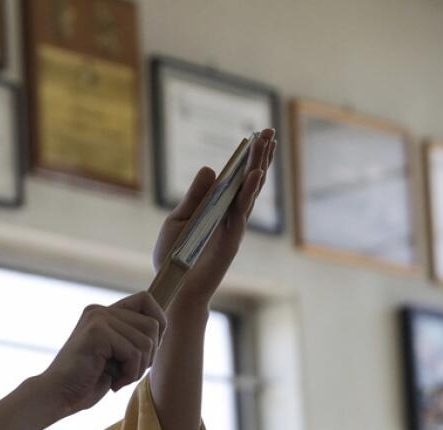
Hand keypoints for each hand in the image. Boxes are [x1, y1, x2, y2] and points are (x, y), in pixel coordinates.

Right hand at [36, 292, 166, 418]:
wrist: (57, 396)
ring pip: (146, 341)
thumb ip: (132, 337)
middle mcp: (100, 310)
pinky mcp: (97, 332)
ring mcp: (98, 319)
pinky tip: (113, 382)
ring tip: (118, 378)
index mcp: (103, 313)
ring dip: (138, 368)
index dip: (158, 323)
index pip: (146, 299)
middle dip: (148, 356)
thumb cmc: (86, 382)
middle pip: (152, 324)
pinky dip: (130, 373)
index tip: (147, 351)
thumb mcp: (115, 355)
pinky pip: (134, 352)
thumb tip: (161, 327)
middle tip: (127, 372)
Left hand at [151, 129, 276, 309]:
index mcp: (215, 207)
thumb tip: (210, 169)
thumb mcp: (178, 220)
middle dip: (259, 156)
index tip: (256, 135)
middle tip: (270, 130)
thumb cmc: (173, 255)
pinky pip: (241, 211)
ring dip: (259, 167)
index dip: (246, 158)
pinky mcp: (232, 238)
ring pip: (249, 191)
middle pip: (247, 180)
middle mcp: (227, 214)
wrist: (174, 285)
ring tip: (267, 143)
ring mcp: (232, 225)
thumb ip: (194, 197)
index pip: (234, 177)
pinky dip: (248, 192)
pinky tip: (255, 175)